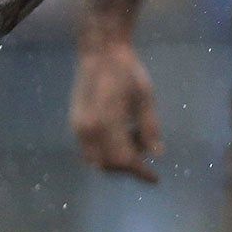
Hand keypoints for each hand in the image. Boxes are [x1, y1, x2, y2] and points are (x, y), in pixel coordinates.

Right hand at [69, 40, 163, 181]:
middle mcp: (87, 130)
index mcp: (107, 124)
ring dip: (115, 159)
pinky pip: (88, 148)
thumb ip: (150, 128)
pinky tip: (121, 132)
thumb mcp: (146, 99)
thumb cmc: (128, 73)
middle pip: (107, 165)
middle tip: (145, 151)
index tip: (154, 178)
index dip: (140, 172)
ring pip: (95, 159)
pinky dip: (105, 150)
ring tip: (134, 135)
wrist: (100, 53)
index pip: (123, 160)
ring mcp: (77, 127)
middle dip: (127, 166)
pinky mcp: (74, 122)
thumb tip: (157, 154)